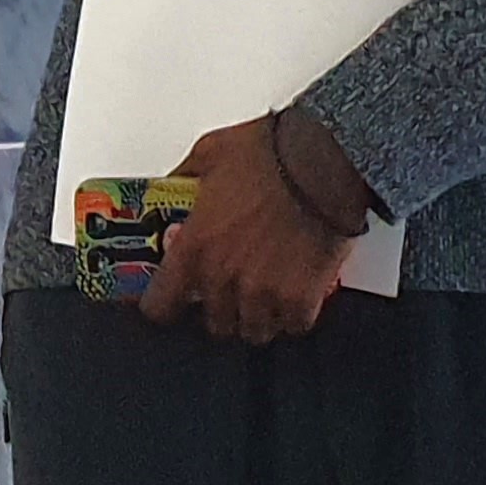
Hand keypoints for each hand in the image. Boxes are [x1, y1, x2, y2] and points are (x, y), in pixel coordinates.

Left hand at [137, 114, 365, 342]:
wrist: (323, 162)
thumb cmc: (270, 154)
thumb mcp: (209, 153)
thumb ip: (184, 177)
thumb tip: (172, 184)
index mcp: (195, 245)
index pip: (162, 304)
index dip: (163, 306)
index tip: (168, 303)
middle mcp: (224, 276)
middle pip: (214, 322)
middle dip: (218, 308)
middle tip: (228, 288)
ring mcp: (263, 293)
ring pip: (253, 331)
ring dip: (256, 316)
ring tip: (263, 293)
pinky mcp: (301, 300)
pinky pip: (291, 327)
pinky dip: (292, 316)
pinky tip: (293, 293)